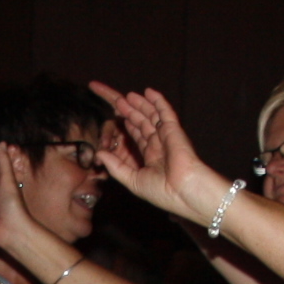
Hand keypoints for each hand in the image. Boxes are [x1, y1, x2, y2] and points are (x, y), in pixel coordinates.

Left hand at [87, 83, 224, 222]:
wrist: (184, 192)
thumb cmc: (162, 192)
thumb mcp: (132, 180)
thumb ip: (115, 166)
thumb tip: (99, 155)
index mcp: (151, 159)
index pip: (138, 138)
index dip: (129, 127)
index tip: (118, 118)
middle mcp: (159, 146)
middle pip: (143, 124)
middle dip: (132, 112)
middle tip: (120, 101)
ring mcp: (167, 137)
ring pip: (152, 116)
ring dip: (142, 105)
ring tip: (129, 95)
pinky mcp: (174, 130)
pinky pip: (165, 112)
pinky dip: (158, 101)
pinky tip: (149, 91)